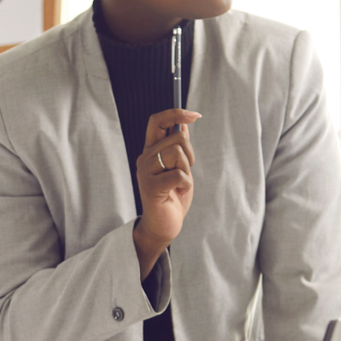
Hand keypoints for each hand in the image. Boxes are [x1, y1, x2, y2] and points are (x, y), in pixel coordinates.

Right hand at [134, 109, 199, 276]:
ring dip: (187, 170)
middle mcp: (145, 157)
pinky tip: (177, 192)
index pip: (157, 121)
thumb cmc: (173, 197)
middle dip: (190, 155)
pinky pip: (179, 174)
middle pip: (177, 138)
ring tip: (178, 184)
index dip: (175, 113)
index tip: (194, 115)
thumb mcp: (180, 168)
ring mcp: (145, 171)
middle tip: (184, 173)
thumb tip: (183, 125)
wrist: (164, 226)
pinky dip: (185, 183)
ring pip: (178, 153)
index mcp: (151, 150)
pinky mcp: (151, 186)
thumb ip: (178, 147)